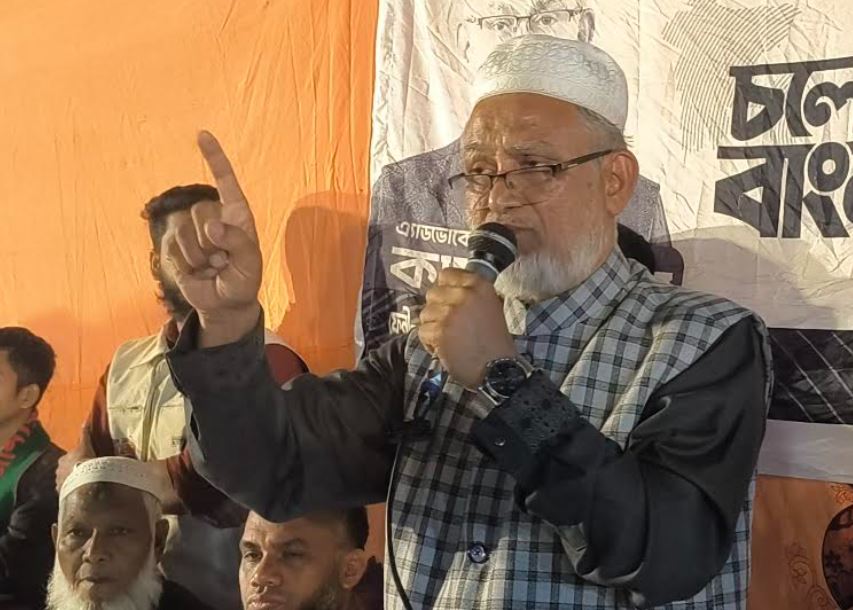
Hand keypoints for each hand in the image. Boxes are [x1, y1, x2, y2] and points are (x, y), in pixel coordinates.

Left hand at [56, 425, 95, 491]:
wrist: (83, 478)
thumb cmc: (84, 460)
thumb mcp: (85, 445)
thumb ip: (84, 434)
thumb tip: (85, 421)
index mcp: (63, 459)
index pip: (68, 458)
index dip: (75, 459)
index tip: (82, 460)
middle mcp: (58, 470)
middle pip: (65, 469)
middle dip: (71, 470)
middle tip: (83, 471)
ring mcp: (59, 481)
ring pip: (65, 480)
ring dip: (71, 480)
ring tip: (82, 482)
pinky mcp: (62, 491)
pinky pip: (67, 489)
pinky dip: (72, 489)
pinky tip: (79, 490)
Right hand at [162, 131, 262, 345]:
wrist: (224, 303)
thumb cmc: (243, 280)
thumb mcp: (250, 264)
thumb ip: (237, 242)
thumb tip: (211, 227)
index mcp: (237, 213)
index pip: (226, 180)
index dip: (214, 157)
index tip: (202, 134)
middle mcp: (214, 216)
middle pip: (201, 211)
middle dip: (211, 241)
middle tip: (223, 260)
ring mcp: (192, 230)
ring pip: (185, 230)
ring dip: (199, 256)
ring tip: (212, 267)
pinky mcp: (175, 245)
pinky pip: (174, 247)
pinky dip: (186, 264)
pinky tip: (198, 271)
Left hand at [418, 268, 516, 388]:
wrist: (498, 368)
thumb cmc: (495, 341)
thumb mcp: (491, 306)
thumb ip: (470, 294)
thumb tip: (445, 288)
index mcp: (479, 285)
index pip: (446, 274)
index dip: (444, 289)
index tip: (448, 302)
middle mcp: (464, 295)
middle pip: (432, 294)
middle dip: (437, 310)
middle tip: (450, 325)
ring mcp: (450, 313)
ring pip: (425, 314)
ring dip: (433, 327)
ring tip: (450, 339)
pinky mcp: (440, 331)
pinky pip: (423, 331)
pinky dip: (430, 343)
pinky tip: (445, 349)